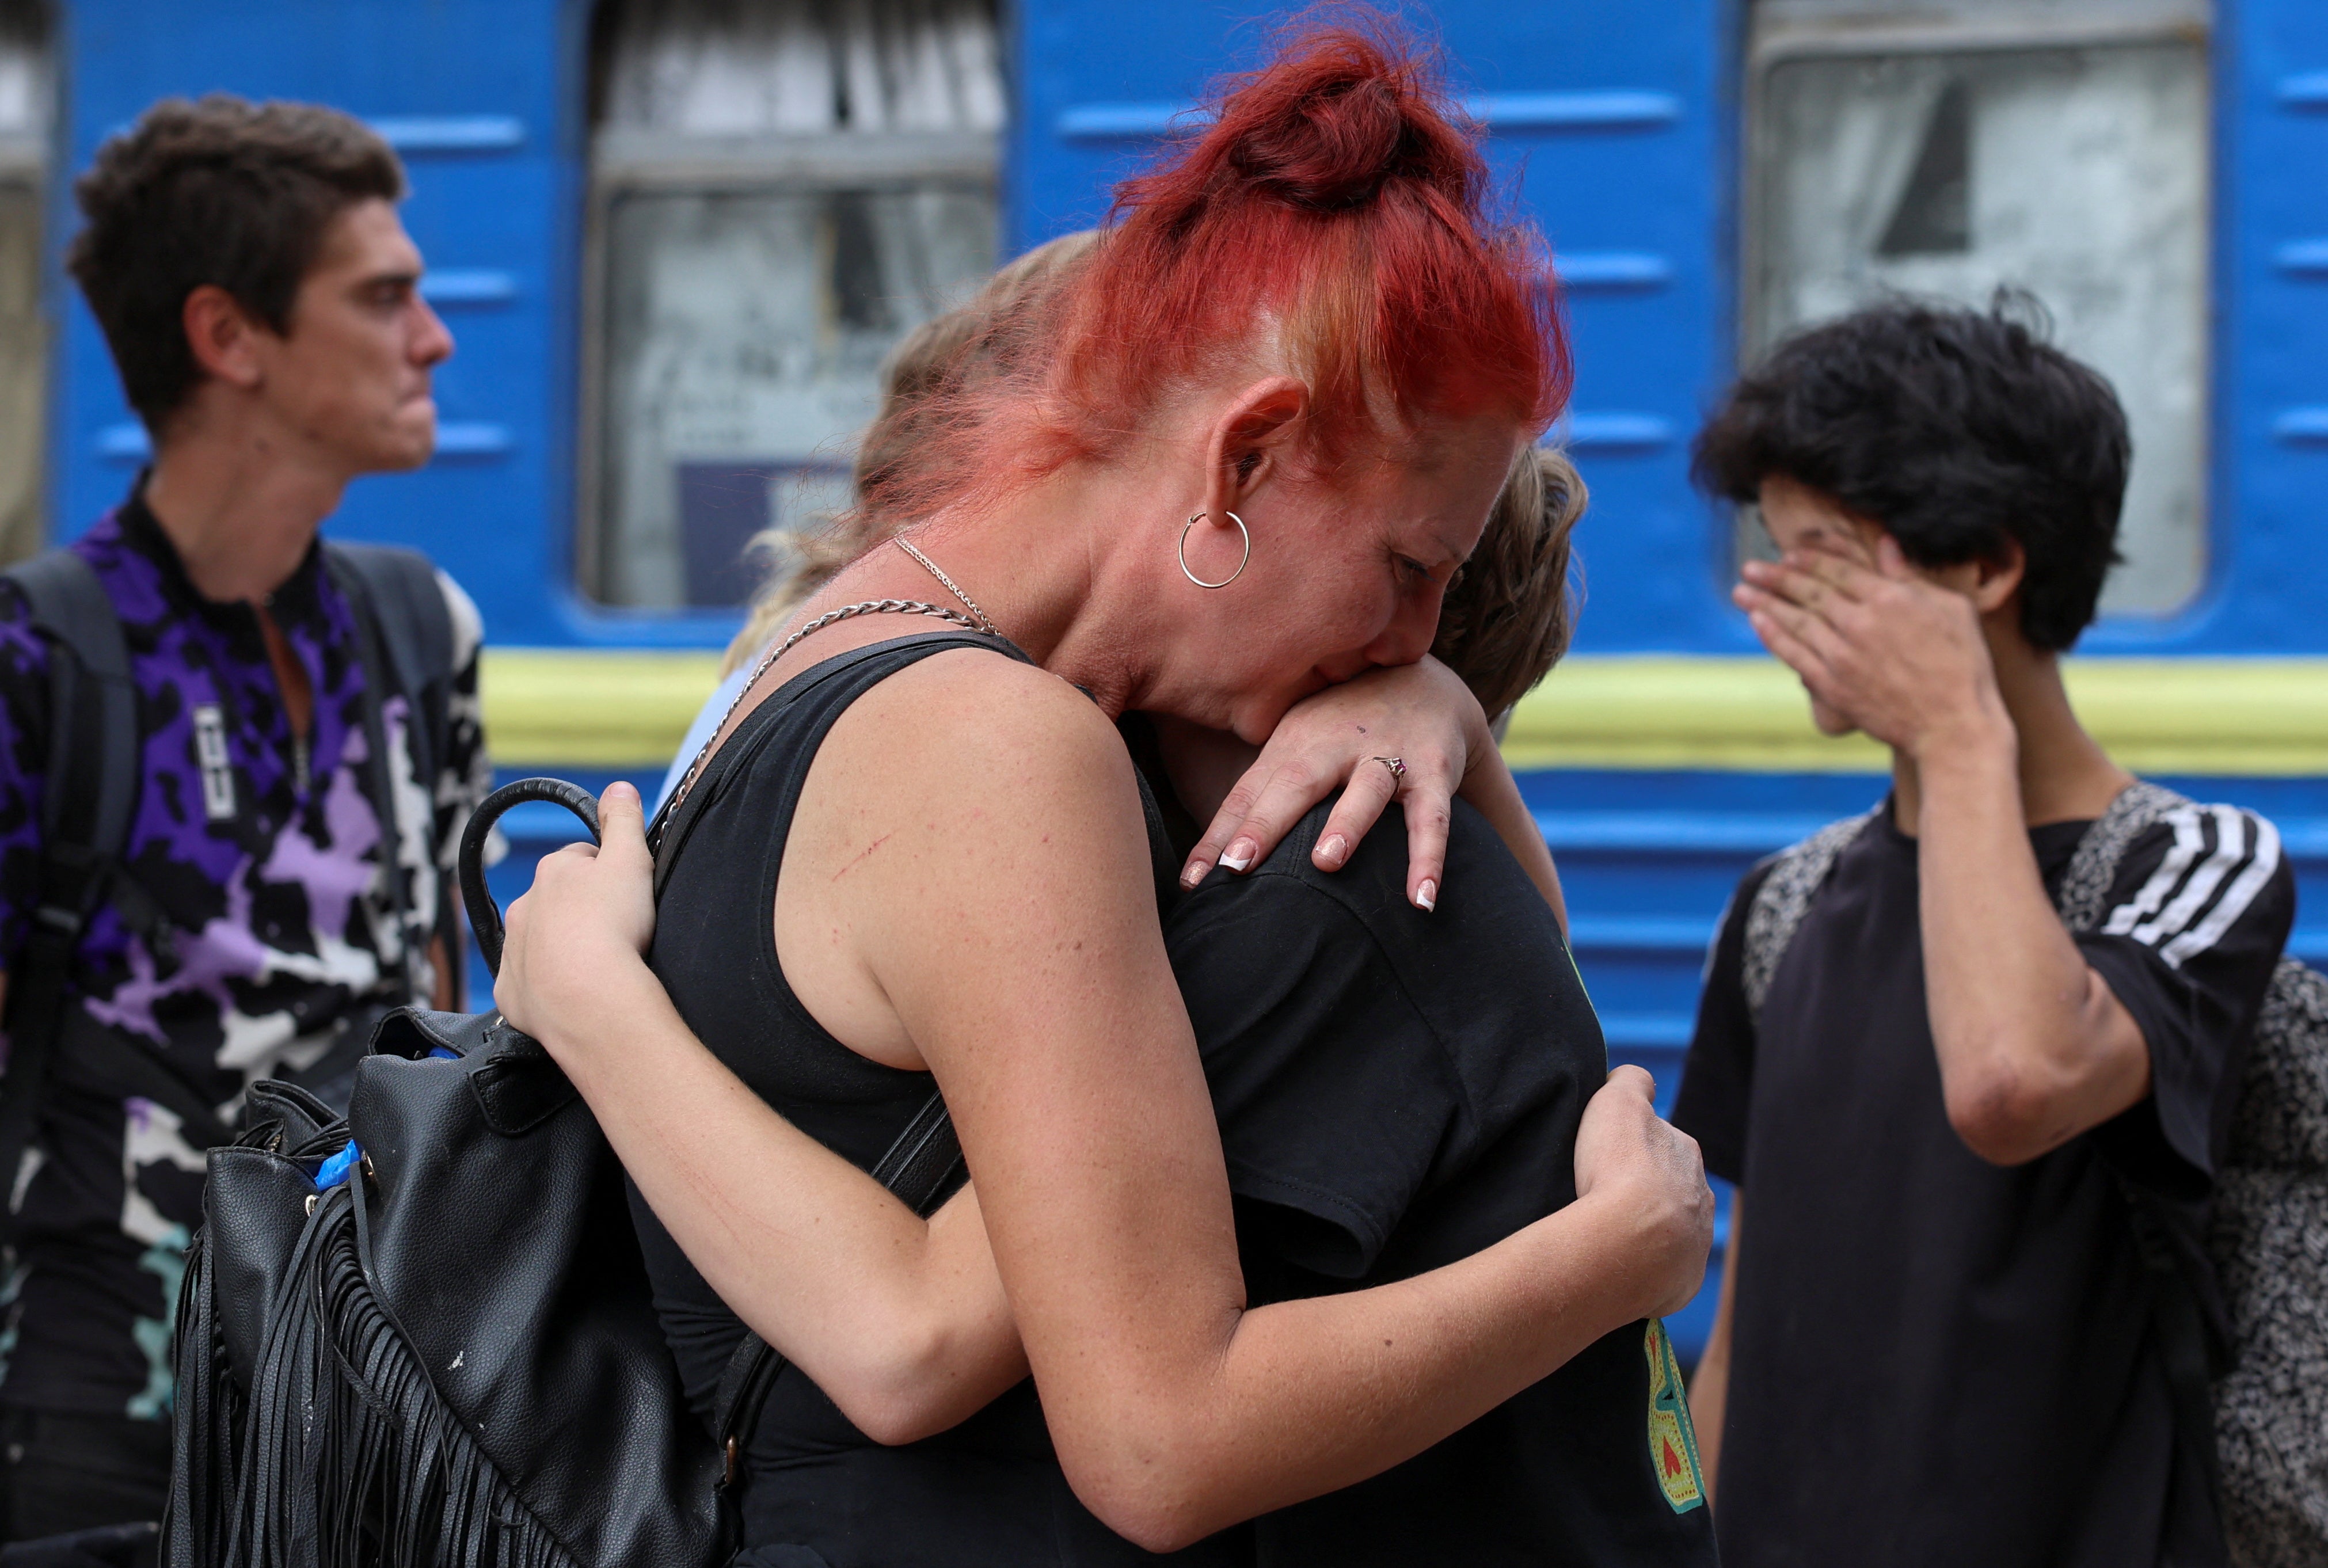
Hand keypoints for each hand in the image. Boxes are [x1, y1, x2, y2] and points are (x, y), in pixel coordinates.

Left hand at [494, 782, 660, 1060]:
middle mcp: (525, 906)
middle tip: (617, 930)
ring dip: (564, 946)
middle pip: (556, 900)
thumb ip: (624, 820)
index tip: (625, 892)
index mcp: (553, 872)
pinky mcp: (513, 993)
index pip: (580, 859)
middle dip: (580, 910)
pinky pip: (530, 983)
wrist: (589, 1000)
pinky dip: (549, 985)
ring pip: (540, 940)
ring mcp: (514, 952)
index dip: (606, 872)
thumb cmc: (613, 927)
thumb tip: (617, 787)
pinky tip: (576, 992)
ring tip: (600, 964)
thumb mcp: (631, 860)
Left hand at [1183, 657, 1490, 910]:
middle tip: (1236, 866)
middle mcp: (1335, 743)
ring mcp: (1386, 754)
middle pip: (1296, 782)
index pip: (1246, 794)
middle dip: (1265, 823)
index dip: (1218, 836)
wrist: (1423, 682)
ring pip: (1366, 791)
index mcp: (1292, 741)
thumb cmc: (1339, 728)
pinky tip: (1422, 901)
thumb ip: (1258, 794)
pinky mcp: (1433, 770)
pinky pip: (1431, 818)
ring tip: (1327, 863)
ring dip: (1346, 825)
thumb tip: (1203, 864)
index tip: (1191, 882)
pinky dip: (1428, 858)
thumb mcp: (1295, 746)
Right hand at [1573, 1067, 1713, 1319]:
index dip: (1632, 1146)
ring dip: (1646, 1231)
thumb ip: (1631, 1081)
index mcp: (1686, 1153)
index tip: (1606, 1157)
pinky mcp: (1683, 1282)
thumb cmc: (1619, 1169)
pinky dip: (1643, 1268)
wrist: (1628, 1246)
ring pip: (1670, 1231)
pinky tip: (1616, 1265)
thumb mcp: (1617, 1102)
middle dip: (1644, 1191)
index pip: (1661, 1141)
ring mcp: (1695, 1243)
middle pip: (1670, 1188)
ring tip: (1607, 1235)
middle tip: (1602, 1197)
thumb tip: (1635, 1080)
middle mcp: (1701, 1197)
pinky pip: (1662, 1272)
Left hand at [1733, 536, 2008, 758]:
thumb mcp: (1951, 609)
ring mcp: (1843, 656)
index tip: (1789, 555)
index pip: (1839, 571)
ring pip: (1796, 621)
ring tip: (1741, 591)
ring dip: (1764, 604)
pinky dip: (1773, 637)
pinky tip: (1758, 623)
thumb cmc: (1963, 666)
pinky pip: (1794, 656)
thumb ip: (1912, 577)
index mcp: (1890, 599)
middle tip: (1750, 567)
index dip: (1811, 561)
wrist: (1953, 726)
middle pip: (1810, 592)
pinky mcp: (1833, 686)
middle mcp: (1860, 623)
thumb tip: (1887, 545)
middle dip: (1776, 577)